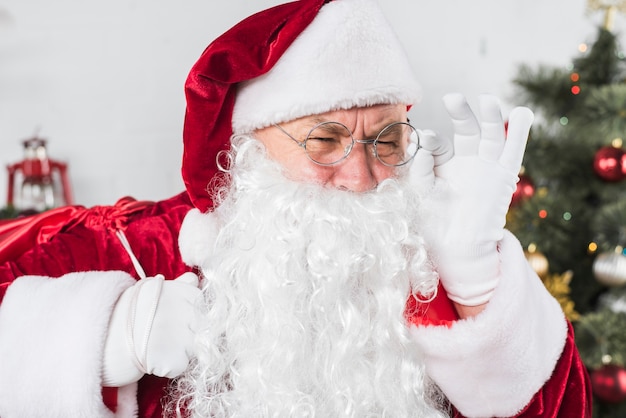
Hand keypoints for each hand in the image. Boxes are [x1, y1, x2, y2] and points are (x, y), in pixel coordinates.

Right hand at [102, 272, 200, 386]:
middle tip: (161, 335)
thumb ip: (176, 287)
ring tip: (155, 347)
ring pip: (195, 347)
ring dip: (179, 351)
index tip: (171, 315)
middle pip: (202, 325)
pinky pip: (181, 365)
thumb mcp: (147, 293)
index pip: (200, 300)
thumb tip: (194, 278)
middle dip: (188, 332)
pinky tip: (151, 360)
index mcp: (175, 290)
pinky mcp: (171, 358)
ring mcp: (177, 334)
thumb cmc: (121, 318)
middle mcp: (180, 308)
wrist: (93, 341)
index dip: (189, 311)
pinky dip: (169, 368)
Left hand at [413, 93, 532, 305]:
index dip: (431, 141)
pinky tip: (523, 113)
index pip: (438, 144)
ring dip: (490, 115)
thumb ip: (420, 168)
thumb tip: (422, 143)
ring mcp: (485, 167)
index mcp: (443, 164)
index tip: (424, 140)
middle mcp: (465, 161)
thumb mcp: (420, 193)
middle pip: (466, 129)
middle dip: (460, 113)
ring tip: (488, 100)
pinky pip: (513, 151)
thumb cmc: (434, 225)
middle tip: (453, 98)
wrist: (458, 251)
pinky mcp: (503, 176)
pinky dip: (519, 132)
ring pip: (490, 134)